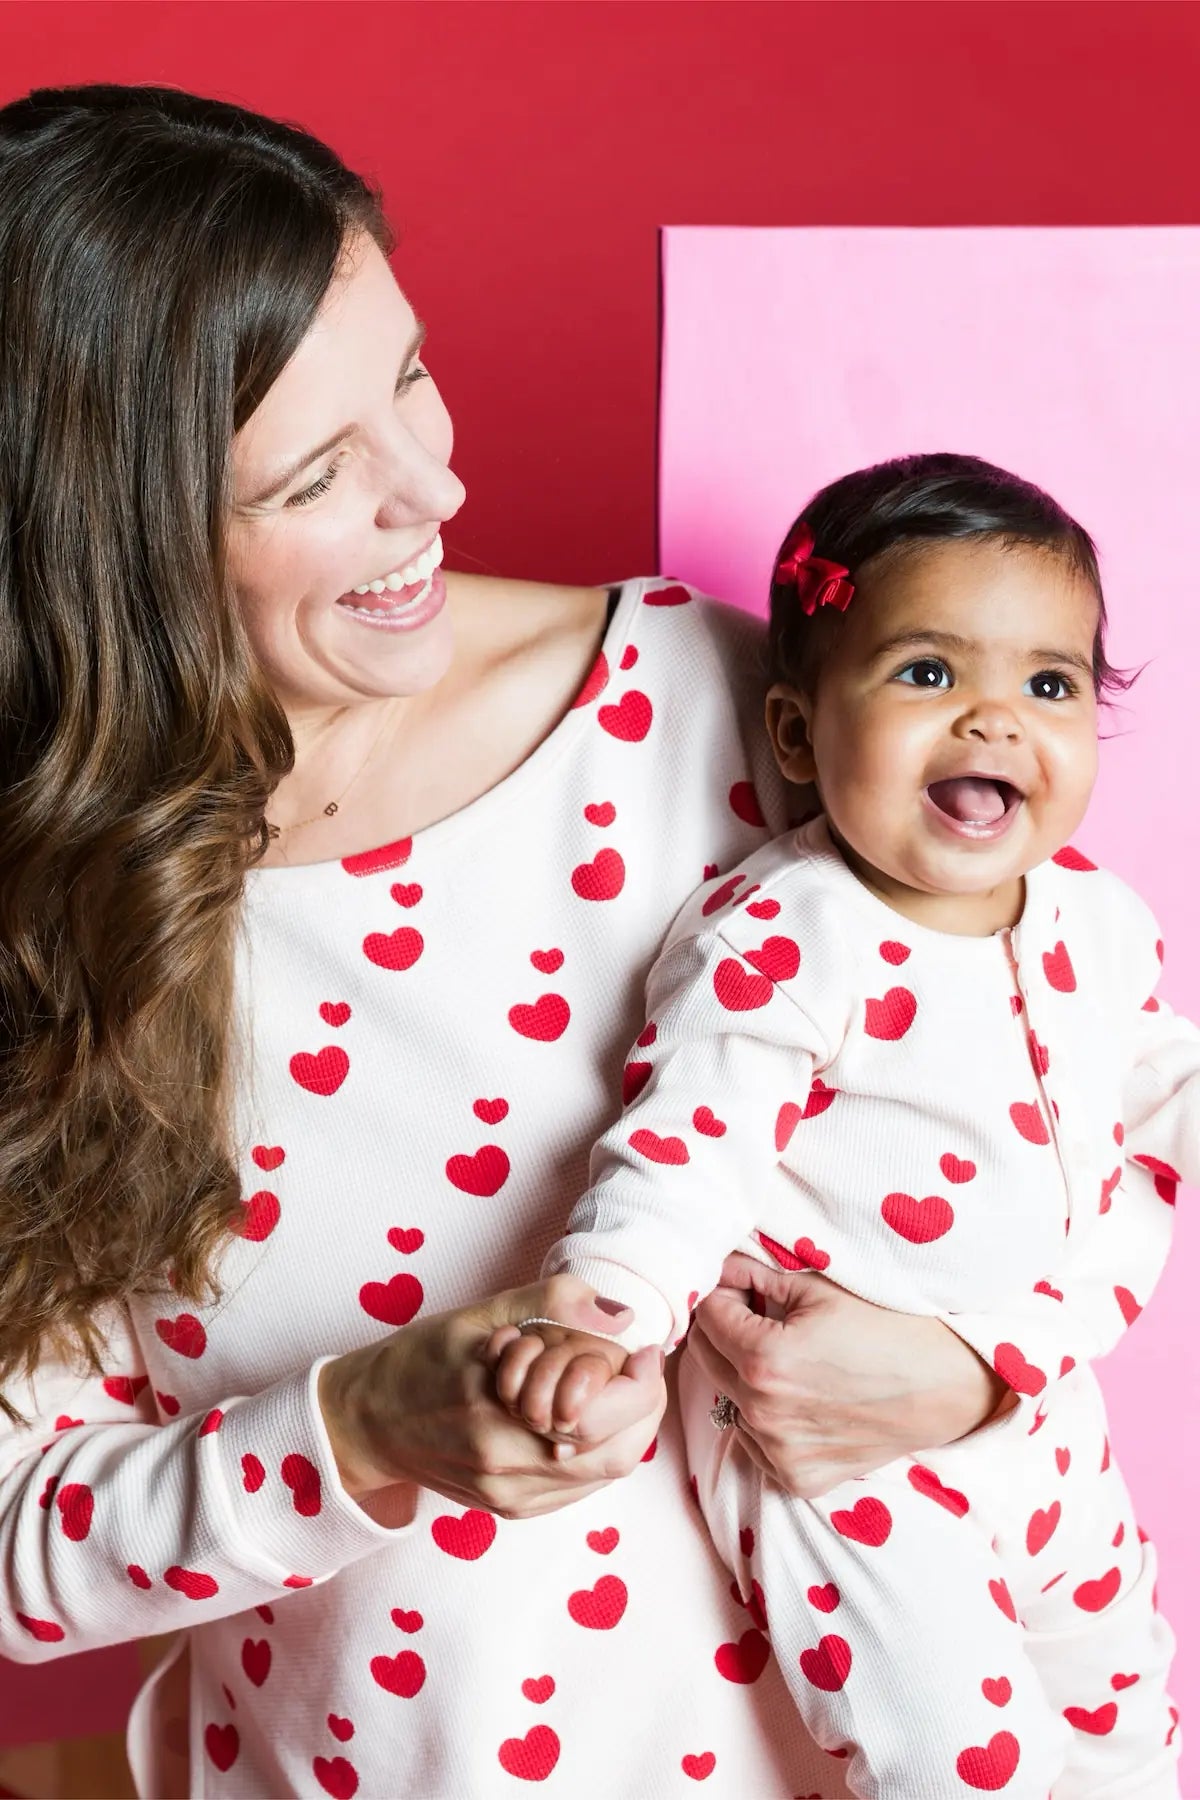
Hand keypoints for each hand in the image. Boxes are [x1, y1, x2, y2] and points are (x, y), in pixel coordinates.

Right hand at [318, 1275, 666, 1521]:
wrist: (364, 1421)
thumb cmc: (419, 1360)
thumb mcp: (480, 1315)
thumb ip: (551, 1304)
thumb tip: (620, 1313)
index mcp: (497, 1414)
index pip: (602, 1416)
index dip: (639, 1384)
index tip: (644, 1349)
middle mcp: (506, 1468)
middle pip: (613, 1452)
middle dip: (641, 1405)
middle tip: (640, 1365)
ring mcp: (510, 1497)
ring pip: (601, 1472)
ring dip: (625, 1428)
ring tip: (619, 1386)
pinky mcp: (510, 1509)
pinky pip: (577, 1485)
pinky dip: (598, 1449)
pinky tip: (591, 1415)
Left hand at [689, 1254, 1008, 1497]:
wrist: (945, 1385)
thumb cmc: (887, 1327)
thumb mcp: (819, 1288)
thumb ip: (756, 1275)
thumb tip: (719, 1266)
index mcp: (763, 1360)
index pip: (706, 1314)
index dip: (722, 1291)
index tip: (742, 1286)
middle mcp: (762, 1413)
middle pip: (705, 1357)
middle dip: (723, 1329)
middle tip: (757, 1314)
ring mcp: (778, 1452)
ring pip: (726, 1399)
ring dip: (741, 1374)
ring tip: (787, 1358)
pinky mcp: (797, 1478)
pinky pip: (755, 1441)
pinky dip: (765, 1417)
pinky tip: (802, 1397)